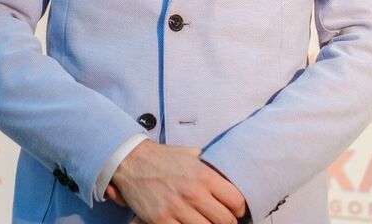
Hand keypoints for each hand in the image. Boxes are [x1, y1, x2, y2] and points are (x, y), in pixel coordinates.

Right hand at [110, 140, 245, 223]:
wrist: (132, 161)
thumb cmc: (163, 158)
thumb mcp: (191, 154)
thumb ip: (209, 165)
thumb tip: (225, 173)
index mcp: (204, 175)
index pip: (236, 200)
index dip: (239, 209)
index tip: (236, 212)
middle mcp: (193, 192)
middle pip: (225, 220)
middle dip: (227, 223)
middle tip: (223, 221)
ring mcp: (177, 208)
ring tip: (206, 222)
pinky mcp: (161, 220)